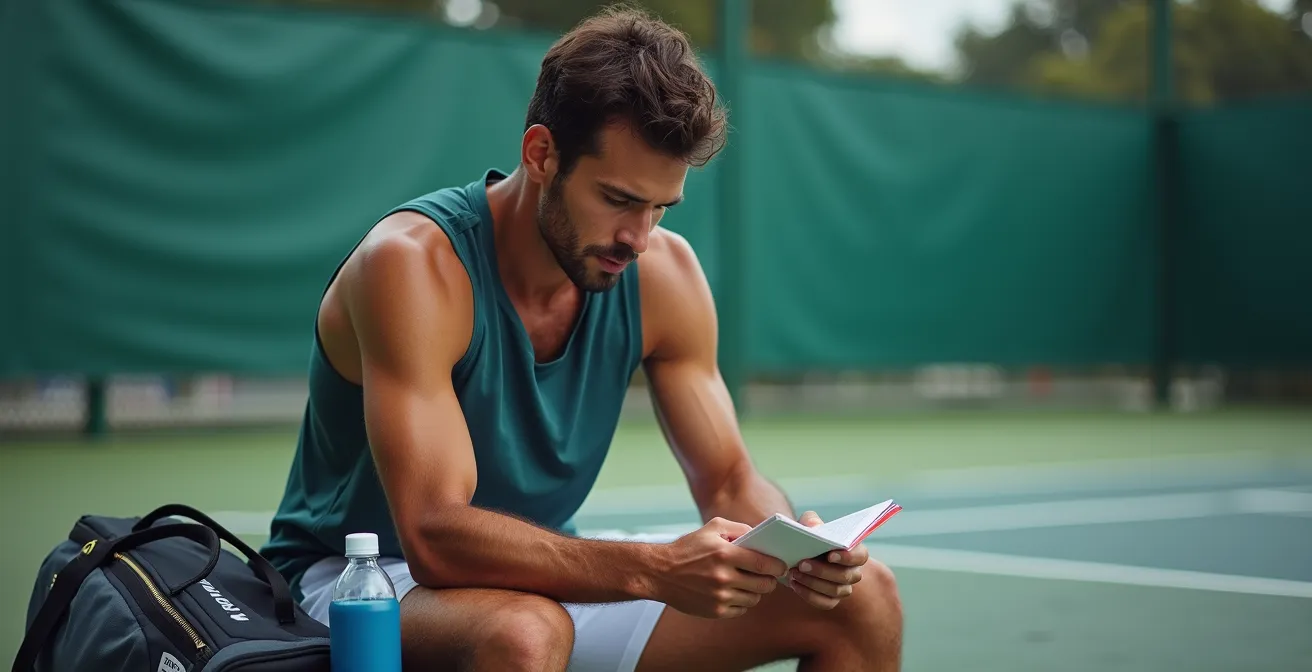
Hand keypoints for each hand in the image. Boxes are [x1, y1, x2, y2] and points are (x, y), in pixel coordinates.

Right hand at [652, 517, 789, 618]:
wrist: (660, 572)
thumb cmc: (688, 548)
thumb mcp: (713, 528)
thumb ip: (740, 528)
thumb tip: (762, 538)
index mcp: (725, 554)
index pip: (764, 564)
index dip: (778, 566)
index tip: (782, 565)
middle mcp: (724, 577)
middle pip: (764, 585)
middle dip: (769, 580)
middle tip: (766, 575)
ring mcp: (719, 597)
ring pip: (754, 599)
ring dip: (755, 591)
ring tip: (747, 582)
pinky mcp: (715, 612)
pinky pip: (741, 610)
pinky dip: (741, 602)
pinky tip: (733, 592)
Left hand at [788, 511, 867, 609]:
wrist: (795, 555)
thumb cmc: (808, 537)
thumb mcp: (807, 524)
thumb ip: (811, 521)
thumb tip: (814, 527)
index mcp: (852, 551)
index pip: (860, 555)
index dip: (848, 557)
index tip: (830, 555)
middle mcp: (852, 571)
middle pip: (846, 576)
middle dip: (823, 571)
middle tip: (802, 564)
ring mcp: (843, 588)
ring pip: (836, 590)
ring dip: (813, 583)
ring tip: (794, 573)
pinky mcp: (831, 600)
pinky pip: (824, 603)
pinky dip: (808, 595)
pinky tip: (794, 585)